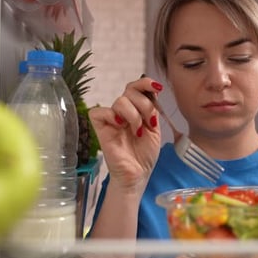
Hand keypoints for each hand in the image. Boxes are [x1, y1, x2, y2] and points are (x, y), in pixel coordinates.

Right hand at [89, 76, 162, 190]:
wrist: (138, 174)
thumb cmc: (144, 155)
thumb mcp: (155, 129)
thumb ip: (152, 109)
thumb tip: (153, 89)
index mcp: (136, 110)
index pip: (137, 87)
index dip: (145, 83)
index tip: (157, 87)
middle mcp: (123, 112)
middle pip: (130, 90)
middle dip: (144, 104)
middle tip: (148, 122)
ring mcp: (111, 119)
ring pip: (120, 100)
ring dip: (134, 115)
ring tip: (137, 131)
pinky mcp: (100, 128)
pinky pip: (100, 111)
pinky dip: (113, 116)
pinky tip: (121, 127)